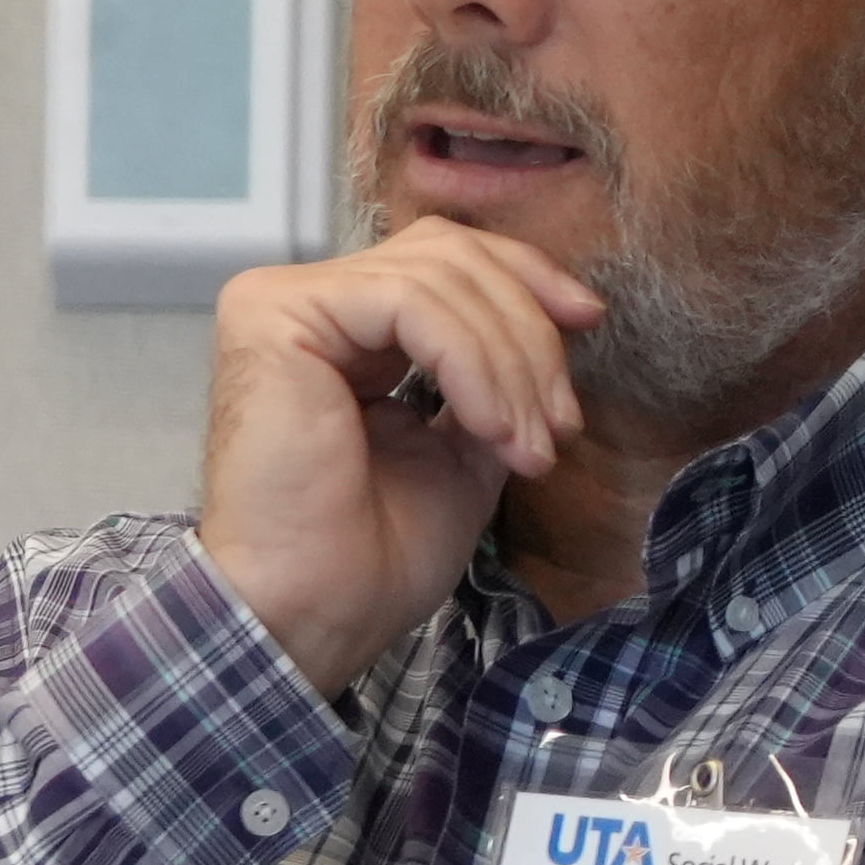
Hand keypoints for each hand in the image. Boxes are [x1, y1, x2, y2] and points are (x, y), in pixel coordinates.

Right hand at [192, 218, 593, 694]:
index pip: (444, 260)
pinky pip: (411, 305)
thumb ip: (491, 374)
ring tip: (527, 444)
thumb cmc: (370, 552)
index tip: (589, 324)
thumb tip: (556, 319)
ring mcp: (281, 305)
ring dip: (509, 363)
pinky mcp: (276, 319)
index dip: (527, 281)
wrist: (312, 610)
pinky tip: (485, 428)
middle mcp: (299, 304)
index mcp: (337, 331)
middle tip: (558, 422)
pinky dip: (471, 364)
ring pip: (440, 278)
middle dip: (528, 330)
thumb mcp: (462, 442)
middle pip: (450, 254)